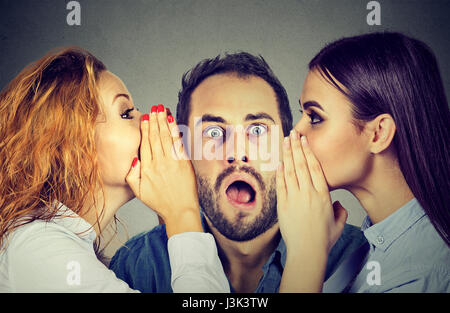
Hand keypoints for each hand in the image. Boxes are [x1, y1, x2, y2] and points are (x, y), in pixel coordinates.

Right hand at [126, 105, 201, 236]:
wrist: (180, 210)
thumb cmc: (159, 201)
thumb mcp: (138, 192)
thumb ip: (131, 175)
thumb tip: (133, 159)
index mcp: (146, 168)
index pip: (145, 143)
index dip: (145, 128)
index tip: (145, 117)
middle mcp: (158, 163)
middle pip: (154, 136)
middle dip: (154, 120)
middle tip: (153, 107)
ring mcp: (171, 162)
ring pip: (165, 137)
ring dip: (163, 121)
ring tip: (161, 109)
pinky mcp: (184, 163)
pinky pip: (177, 143)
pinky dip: (174, 130)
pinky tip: (172, 121)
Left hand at [276, 130, 347, 291]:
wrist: (307, 252)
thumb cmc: (322, 240)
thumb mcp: (338, 224)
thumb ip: (340, 211)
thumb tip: (337, 204)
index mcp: (323, 195)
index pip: (315, 167)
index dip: (309, 151)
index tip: (305, 140)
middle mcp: (308, 193)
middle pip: (301, 164)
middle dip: (296, 146)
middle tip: (293, 133)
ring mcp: (294, 198)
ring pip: (290, 171)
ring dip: (287, 154)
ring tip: (285, 141)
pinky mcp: (283, 205)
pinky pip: (281, 185)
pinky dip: (279, 172)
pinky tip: (279, 162)